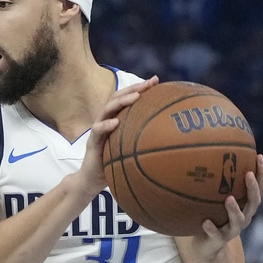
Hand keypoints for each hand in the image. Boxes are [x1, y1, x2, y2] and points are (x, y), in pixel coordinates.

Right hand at [76, 76, 158, 197]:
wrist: (92, 181)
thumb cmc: (113, 165)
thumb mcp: (131, 151)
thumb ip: (144, 142)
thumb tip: (171, 141)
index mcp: (115, 120)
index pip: (126, 99)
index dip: (140, 88)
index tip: (156, 81)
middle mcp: (106, 121)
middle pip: (117, 98)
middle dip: (133, 89)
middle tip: (148, 84)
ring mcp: (98, 130)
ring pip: (107, 110)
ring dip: (121, 102)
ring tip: (135, 97)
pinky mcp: (92, 142)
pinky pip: (98, 131)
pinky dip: (106, 125)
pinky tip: (116, 123)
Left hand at [193, 154, 262, 258]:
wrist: (207, 247)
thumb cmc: (212, 217)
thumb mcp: (215, 200)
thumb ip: (216, 184)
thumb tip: (207, 154)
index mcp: (246, 206)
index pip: (259, 188)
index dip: (261, 173)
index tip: (258, 156)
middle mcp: (244, 217)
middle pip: (254, 202)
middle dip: (253, 188)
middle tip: (247, 174)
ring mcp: (232, 230)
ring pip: (238, 220)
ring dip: (234, 209)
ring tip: (228, 199)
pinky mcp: (219, 240)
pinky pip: (216, 234)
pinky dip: (211, 228)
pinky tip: (205, 222)